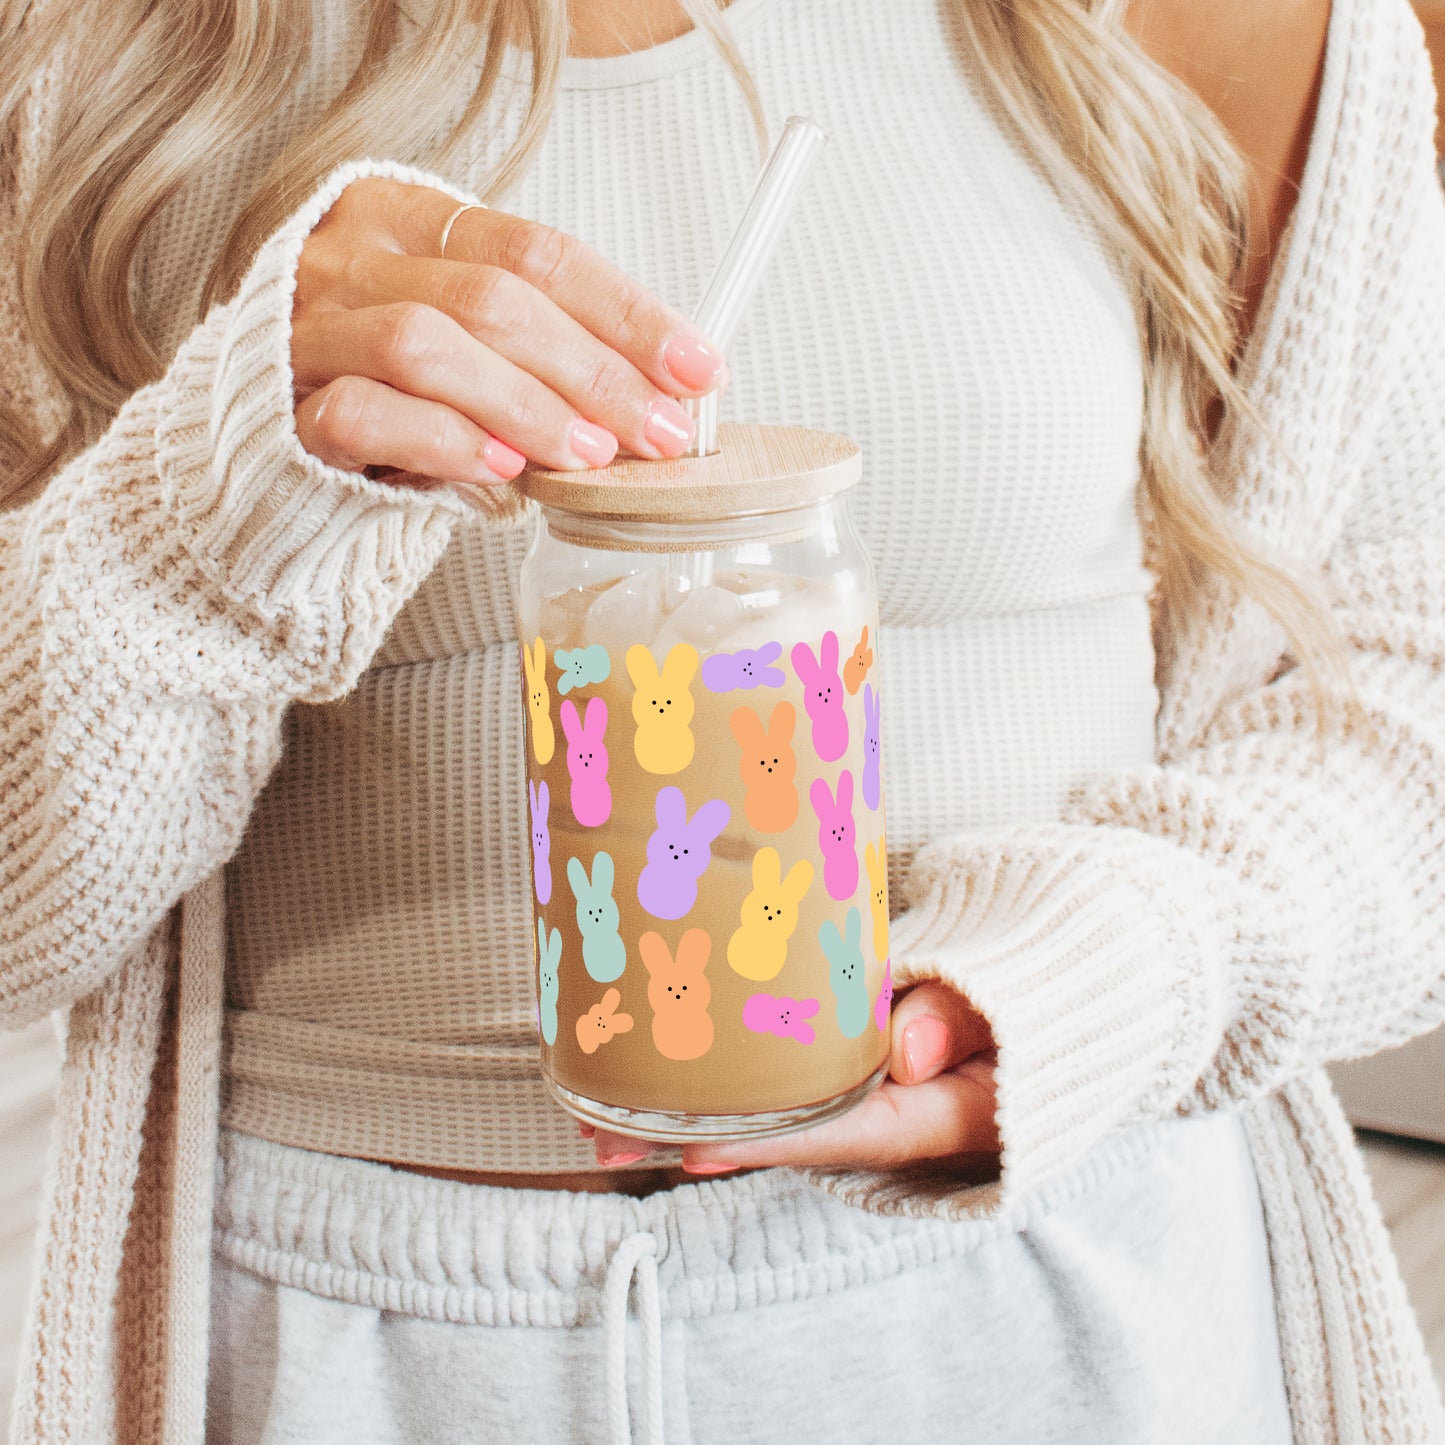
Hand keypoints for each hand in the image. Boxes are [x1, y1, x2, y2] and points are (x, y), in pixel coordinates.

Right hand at [291, 177, 726, 489]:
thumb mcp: (472, 337)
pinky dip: (444, 439)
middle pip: (492, 296)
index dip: (626, 311)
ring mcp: (311, 329)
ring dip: (526, 403)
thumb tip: (668, 386)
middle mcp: (354, 257)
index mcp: (408, 217)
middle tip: (656, 431)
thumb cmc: (395, 383)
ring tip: (587, 453)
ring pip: (426, 344)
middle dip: (593, 369)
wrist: (268, 431)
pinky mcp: (284, 407)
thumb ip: (548, 341)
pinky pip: (362, 412)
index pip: (537, 250)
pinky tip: (502, 467)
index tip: (696, 367)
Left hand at [587, 981, 1000, 1173]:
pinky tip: (659, 1063)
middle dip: (692, 1138)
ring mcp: (864, 1091)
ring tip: (596, 1108)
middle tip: (601, 1134)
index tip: (691, 1145)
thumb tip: (903, 1050)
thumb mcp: (1019, 1006)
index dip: (765, 1143)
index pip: (840, 1133)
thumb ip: (962, 1018)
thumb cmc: (1034, 996)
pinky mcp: (848, 1061)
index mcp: (931, 1113)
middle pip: (780, 1135)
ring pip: (767, 1110)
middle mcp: (886, 1115)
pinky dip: (726, 1075)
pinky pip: (782, 1075)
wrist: (1055, 987)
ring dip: (685, 1111)